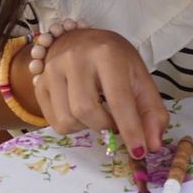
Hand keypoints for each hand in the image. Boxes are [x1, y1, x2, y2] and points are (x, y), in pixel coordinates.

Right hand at [31, 28, 168, 157]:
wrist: (82, 40)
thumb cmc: (115, 60)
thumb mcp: (140, 78)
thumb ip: (151, 111)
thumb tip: (153, 145)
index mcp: (107, 54)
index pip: (118, 99)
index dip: (130, 129)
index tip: (139, 152)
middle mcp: (75, 58)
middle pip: (86, 111)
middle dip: (105, 126)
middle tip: (115, 121)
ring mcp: (52, 70)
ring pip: (68, 119)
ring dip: (88, 127)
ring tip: (97, 112)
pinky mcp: (39, 83)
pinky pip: (54, 121)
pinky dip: (72, 125)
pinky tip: (80, 111)